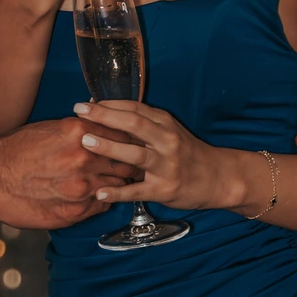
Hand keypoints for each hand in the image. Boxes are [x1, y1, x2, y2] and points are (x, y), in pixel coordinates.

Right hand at [0, 117, 131, 230]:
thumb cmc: (17, 150)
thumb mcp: (50, 128)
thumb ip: (80, 130)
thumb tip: (101, 127)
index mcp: (79, 132)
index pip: (122, 133)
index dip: (130, 138)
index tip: (132, 141)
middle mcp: (85, 158)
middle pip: (127, 160)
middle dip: (131, 161)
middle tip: (132, 163)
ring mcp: (82, 187)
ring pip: (119, 185)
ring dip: (119, 183)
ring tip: (118, 181)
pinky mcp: (76, 211)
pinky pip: (104, 204)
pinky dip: (105, 199)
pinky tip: (99, 194)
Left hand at [74, 100, 242, 211]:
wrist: (217, 177)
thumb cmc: (186, 152)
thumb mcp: (168, 131)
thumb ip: (142, 124)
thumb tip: (104, 112)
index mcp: (164, 123)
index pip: (134, 108)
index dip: (108, 104)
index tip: (84, 103)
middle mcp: (166, 140)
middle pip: (133, 124)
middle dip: (104, 116)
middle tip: (78, 112)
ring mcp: (166, 166)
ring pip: (135, 154)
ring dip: (109, 147)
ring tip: (86, 142)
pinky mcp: (164, 189)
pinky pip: (138, 190)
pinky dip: (118, 192)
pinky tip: (100, 193)